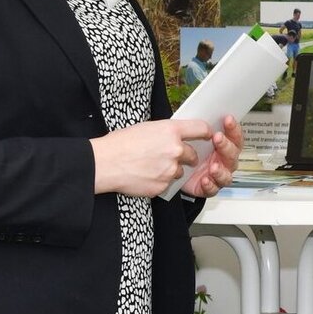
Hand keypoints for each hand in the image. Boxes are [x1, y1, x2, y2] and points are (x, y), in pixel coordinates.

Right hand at [92, 117, 213, 196]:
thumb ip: (166, 132)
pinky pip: (167, 183)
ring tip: (150, 166)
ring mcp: (170, 169)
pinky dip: (159, 180)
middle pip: (192, 155)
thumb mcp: (146, 127)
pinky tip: (145, 175)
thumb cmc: (121, 143)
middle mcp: (175, 149)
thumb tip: (175, 135)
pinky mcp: (163, 185)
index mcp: (170, 130)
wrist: (105, 163)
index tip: (208, 135)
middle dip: (186, 157)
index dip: (206, 132)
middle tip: (169, 156)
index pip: (200, 128)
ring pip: (179, 171)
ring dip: (170, 170)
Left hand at [182, 114, 243, 198]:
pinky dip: (210, 185)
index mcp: (224, 146)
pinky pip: (213, 189)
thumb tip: (202, 119)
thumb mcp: (193, 136)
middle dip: (226, 146)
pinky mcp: (209, 188)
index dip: (233, 128)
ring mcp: (218, 176)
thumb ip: (199, 128)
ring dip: (221, 171)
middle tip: (217, 138)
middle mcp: (224, 161)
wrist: (176, 168)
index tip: (228, 119)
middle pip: (233, 155)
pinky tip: (205, 180)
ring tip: (213, 166)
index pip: (234, 137)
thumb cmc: (188, 151)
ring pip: (227, 175)